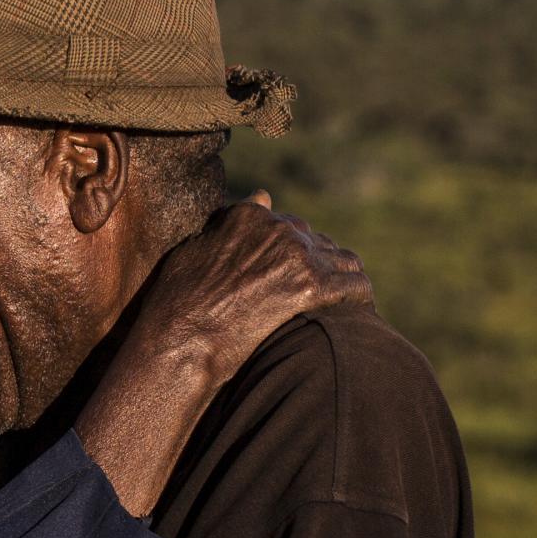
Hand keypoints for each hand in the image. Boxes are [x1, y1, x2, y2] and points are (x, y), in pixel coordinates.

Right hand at [73, 195, 374, 515]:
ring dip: (344, 281)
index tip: (293, 275)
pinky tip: (359, 317)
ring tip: (345, 307)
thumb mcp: (194, 251)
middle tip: (320, 298)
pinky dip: (360, 301)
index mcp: (247, 216)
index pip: (288, 224)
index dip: (293, 251)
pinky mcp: (311, 286)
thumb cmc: (176, 304)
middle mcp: (276, 227)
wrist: (179, 341)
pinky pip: (355, 286)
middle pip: (318, 242)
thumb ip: (231, 222)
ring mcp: (296, 255)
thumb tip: (262, 196)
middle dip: (321, 266)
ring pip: (343, 261)